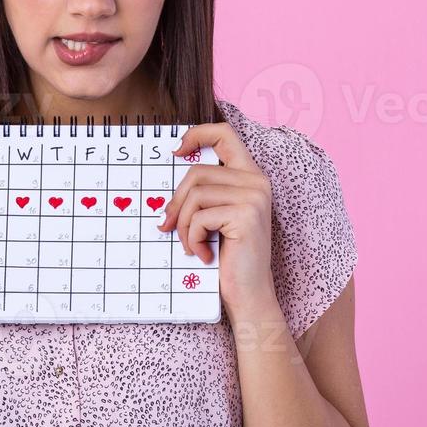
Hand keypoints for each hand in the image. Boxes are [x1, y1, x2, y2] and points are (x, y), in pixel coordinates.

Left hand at [156, 123, 277, 320]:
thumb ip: (204, 192)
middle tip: (169, 226)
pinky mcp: (246, 215)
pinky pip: (199, 217)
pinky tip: (204, 254)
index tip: (176, 150)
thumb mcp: (214, 217)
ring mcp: (254, 197)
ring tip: (192, 245)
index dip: (198, 134)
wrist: (249, 293)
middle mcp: (257, 182)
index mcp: (250, 177)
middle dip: (177, 203)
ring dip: (183, 225)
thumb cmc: (228, 257)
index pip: (225, 135)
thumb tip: (170, 171)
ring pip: (195, 195)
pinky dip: (192, 238)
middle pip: (197, 172)